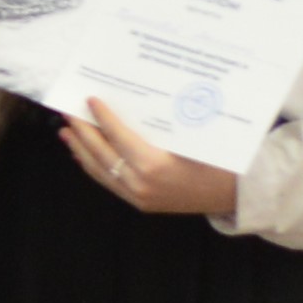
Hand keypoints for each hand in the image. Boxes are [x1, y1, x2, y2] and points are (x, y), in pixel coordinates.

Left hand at [58, 98, 239, 221]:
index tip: (89, 100)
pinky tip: (85, 154)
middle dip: (82, 131)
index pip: (117, 136)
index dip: (101, 117)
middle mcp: (140, 184)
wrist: (235, 194)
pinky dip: (94, 166)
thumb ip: (161, 124)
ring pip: (99, 170)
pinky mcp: (139, 203)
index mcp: (154, 165)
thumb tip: (133, 99)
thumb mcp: (192, 137)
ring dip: (80, 150)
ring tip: (67, 132)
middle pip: (100, 154)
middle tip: (68, 112)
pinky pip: (108, 182)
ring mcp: (138, 196)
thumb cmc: (220, 161)